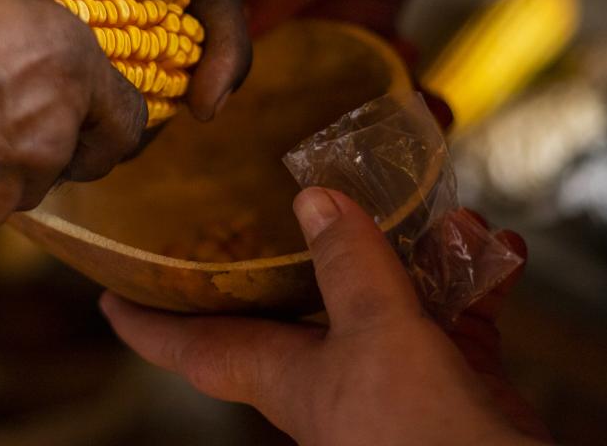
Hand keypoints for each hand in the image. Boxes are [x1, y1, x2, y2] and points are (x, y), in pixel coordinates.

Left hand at [0, 0, 249, 119]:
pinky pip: (78, 68)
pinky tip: (52, 127)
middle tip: (134, 140)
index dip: (225, 49)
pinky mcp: (38, 16)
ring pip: (133, 62)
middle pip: (181, 37)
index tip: (206, 107)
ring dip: (128, 108)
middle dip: (178, 93)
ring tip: (91, 147)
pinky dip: (79, 102)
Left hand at [101, 188, 550, 444]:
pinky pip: (455, 314)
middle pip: (296, 298)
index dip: (144, 324)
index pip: (190, 346)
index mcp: (283, 372)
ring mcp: (391, 377)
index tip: (107, 297)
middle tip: (298, 185)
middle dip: (304, 243)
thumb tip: (312, 200)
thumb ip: (348, 265)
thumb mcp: (376, 336)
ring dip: (417, 247)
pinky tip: (500, 246)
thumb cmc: (416, 435)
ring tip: (444, 208)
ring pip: (388, 293)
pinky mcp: (450, 381)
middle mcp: (329, 372)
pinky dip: (476, 277)